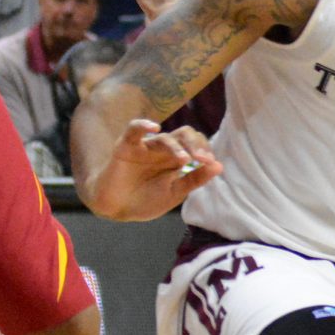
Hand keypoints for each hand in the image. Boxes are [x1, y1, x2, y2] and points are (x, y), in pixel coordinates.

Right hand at [84, 119, 223, 220]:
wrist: (116, 209)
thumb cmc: (145, 200)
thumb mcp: (175, 193)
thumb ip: (195, 179)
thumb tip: (219, 166)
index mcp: (176, 158)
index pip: (195, 144)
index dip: (205, 150)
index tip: (211, 163)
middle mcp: (162, 149)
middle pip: (184, 135)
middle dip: (196, 145)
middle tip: (204, 159)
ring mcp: (144, 147)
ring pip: (164, 137)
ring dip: (176, 147)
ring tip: (185, 160)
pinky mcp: (125, 146)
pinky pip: (134, 129)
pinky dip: (143, 125)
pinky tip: (155, 127)